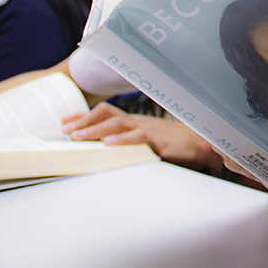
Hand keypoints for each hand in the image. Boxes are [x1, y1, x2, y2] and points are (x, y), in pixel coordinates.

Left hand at [61, 103, 222, 172]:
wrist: (203, 144)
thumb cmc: (176, 146)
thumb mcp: (148, 143)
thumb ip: (130, 145)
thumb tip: (106, 154)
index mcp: (134, 122)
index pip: (105, 113)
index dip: (84, 116)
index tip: (64, 121)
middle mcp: (138, 122)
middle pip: (107, 115)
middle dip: (83, 121)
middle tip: (65, 129)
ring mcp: (147, 130)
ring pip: (117, 124)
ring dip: (96, 130)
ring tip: (78, 136)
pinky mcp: (158, 140)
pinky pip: (137, 137)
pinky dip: (122, 140)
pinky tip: (108, 145)